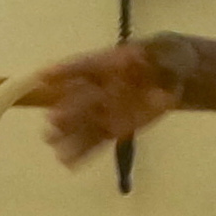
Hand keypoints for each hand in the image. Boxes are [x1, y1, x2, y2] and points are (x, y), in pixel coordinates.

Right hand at [35, 40, 187, 166]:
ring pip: (84, 123)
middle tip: (54, 120)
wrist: (172, 76)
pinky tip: (68, 162)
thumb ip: (154, 59)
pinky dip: (84, 152)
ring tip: (53, 142)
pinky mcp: (114, 129)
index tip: (43, 77)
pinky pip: (97, 141)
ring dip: (68, 133)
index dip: (64, 71)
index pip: (82, 65)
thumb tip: (136, 59)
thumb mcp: (167, 53)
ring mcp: (105, 109)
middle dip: (68, 108)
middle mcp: (99, 87)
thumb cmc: (165, 58)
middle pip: (80, 98)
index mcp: (107, 63)